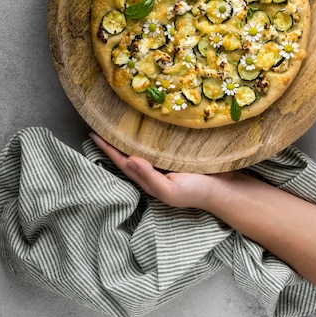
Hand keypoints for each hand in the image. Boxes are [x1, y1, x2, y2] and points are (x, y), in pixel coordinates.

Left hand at [90, 132, 231, 208]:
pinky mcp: (174, 155)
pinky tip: (143, 128)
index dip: (107, 149)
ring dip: (126, 139)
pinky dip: (144, 137)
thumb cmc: (195, 191)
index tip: (93, 134)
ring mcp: (163, 163)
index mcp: (147, 179)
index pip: (122, 161)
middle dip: (112, 142)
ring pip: (139, 149)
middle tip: (100, 125)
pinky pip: (154, 144)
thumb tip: (128, 159)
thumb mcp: (169, 190)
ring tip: (116, 124)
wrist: (222, 189)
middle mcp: (152, 170)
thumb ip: (149, 176)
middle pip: (126, 154)